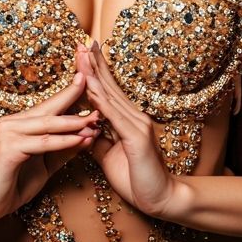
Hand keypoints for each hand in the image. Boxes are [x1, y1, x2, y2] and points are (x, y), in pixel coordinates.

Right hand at [0, 70, 101, 220]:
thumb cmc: (14, 183)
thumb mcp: (46, 164)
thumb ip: (63, 150)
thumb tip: (88, 136)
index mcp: (21, 122)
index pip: (50, 105)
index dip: (70, 93)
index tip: (89, 80)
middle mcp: (13, 122)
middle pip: (50, 108)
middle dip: (75, 99)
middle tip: (98, 90)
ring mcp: (9, 133)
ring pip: (48, 124)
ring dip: (74, 123)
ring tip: (95, 120)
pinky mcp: (9, 149)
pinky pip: (42, 143)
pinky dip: (63, 141)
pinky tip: (79, 140)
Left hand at [78, 40, 180, 218]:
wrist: (160, 199)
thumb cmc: (136, 178)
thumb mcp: (109, 154)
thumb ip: (97, 138)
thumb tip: (81, 126)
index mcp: (128, 119)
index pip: (108, 89)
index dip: (95, 70)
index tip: (83, 52)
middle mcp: (134, 115)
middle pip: (109, 85)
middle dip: (94, 63)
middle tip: (82, 42)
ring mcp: (137, 124)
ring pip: (110, 96)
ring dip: (94, 75)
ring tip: (82, 57)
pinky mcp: (137, 138)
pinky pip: (114, 117)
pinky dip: (101, 101)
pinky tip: (90, 88)